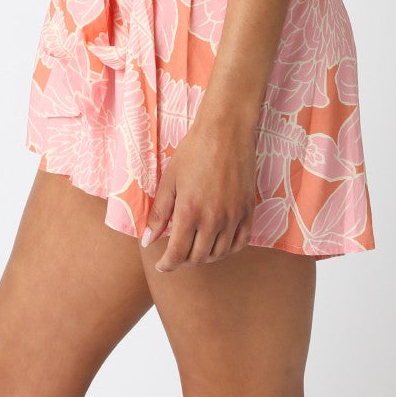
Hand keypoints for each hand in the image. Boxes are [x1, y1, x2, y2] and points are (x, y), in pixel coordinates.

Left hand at [141, 115, 257, 271]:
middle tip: (177, 255)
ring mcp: (233, 216)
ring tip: (196, 249)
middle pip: (198, 257)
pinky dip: (229, 249)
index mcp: (189, 212)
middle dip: (184, 261)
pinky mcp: (248, 209)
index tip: (162, 265)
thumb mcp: (170, 180)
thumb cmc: (194, 151)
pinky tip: (220, 244)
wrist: (226, 131)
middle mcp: (212, 219)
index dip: (167, 265)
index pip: (177, 254)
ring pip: (219, 253)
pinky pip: (241, 242)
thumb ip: (159, 213)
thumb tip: (147, 241)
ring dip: (205, 257)